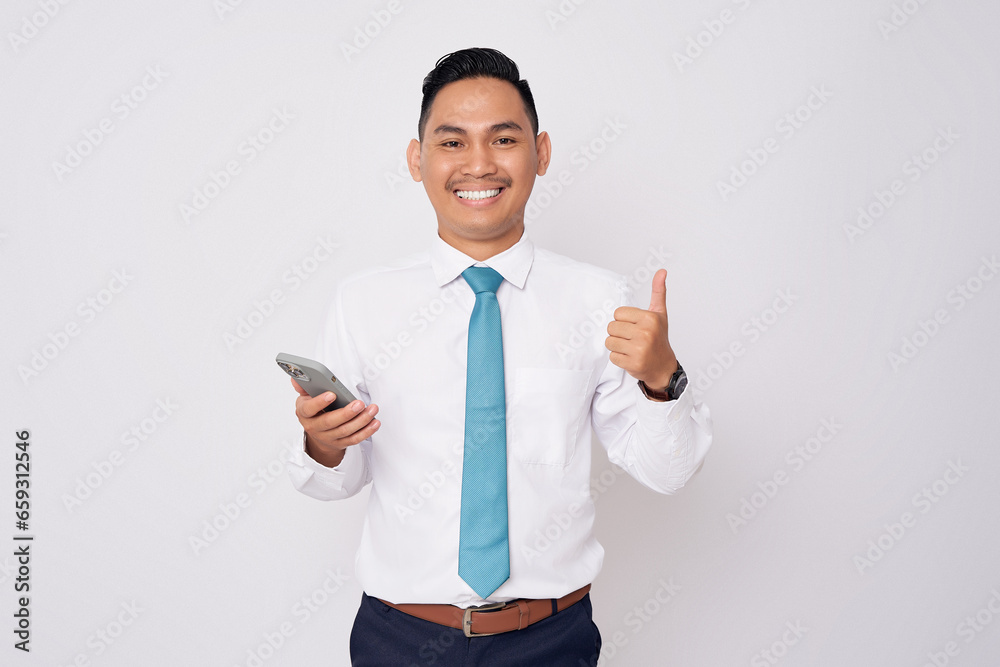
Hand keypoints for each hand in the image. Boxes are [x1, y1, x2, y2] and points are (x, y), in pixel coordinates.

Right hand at [291, 378, 379, 467]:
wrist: (318, 433)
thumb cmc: (314, 411)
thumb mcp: (306, 397)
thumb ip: (304, 387)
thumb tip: (296, 378)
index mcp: (304, 413)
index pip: (309, 409)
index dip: (319, 402)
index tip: (332, 394)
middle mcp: (314, 427)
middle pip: (329, 422)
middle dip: (346, 413)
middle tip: (359, 404)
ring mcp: (328, 437)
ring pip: (345, 431)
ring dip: (361, 421)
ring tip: (372, 409)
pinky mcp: (340, 443)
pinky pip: (354, 439)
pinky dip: (366, 431)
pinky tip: (375, 422)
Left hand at [605, 269, 677, 389]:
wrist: (663, 366)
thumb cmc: (659, 338)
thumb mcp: (660, 314)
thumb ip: (658, 292)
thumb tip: (661, 271)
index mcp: (650, 318)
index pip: (618, 313)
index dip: (623, 320)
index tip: (634, 326)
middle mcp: (645, 333)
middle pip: (611, 327)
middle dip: (618, 333)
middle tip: (631, 338)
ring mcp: (639, 349)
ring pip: (609, 341)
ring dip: (616, 346)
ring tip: (630, 348)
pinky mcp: (632, 363)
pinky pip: (612, 356)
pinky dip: (618, 358)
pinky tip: (630, 357)